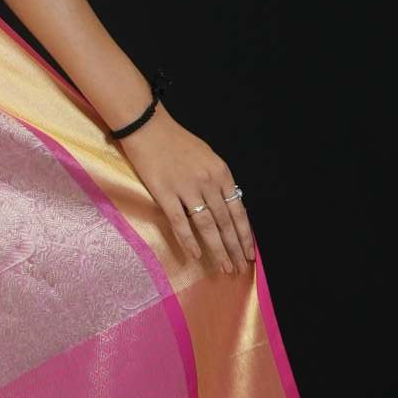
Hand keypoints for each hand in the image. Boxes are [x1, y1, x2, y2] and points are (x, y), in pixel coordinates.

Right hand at [117, 104, 254, 273]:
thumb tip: (225, 207)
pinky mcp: (165, 193)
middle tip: (237, 269)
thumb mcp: (207, 158)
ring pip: (206, 226)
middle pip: (225, 223)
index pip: (238, 211)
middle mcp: (208, 183)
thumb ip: (217, 181)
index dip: (244, 235)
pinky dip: (188, 241)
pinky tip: (196, 256)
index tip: (249, 254)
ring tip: (223, 268)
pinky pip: (180, 222)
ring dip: (217, 250)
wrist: (149, 127)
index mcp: (221, 174)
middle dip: (233, 248)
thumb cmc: (177, 141)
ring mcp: (187, 188)